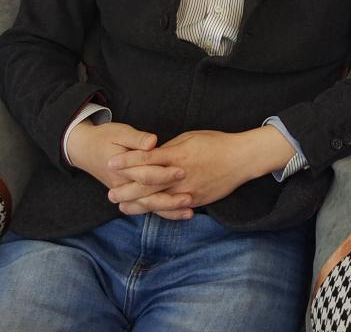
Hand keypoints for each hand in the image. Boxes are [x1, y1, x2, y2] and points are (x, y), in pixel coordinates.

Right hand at [66, 120, 184, 202]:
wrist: (83, 149)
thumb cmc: (105, 137)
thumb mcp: (120, 132)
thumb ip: (137, 139)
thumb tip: (152, 142)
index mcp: (120, 168)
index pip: (144, 174)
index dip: (163, 173)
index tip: (182, 170)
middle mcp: (122, 185)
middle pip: (147, 195)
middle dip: (169, 197)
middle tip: (190, 196)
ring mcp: (124, 193)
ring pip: (147, 206)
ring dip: (168, 210)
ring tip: (189, 211)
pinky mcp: (129, 196)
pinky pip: (146, 208)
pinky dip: (163, 212)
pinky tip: (180, 214)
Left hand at [105, 127, 294, 216]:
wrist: (241, 159)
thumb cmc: (215, 143)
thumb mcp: (189, 138)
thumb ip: (169, 149)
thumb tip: (152, 154)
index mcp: (176, 155)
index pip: (146, 159)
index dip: (127, 161)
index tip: (111, 162)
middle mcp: (179, 174)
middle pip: (147, 183)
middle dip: (126, 189)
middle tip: (110, 193)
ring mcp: (187, 190)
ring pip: (157, 200)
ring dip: (138, 204)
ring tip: (122, 207)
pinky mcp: (195, 200)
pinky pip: (173, 208)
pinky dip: (159, 211)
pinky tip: (149, 212)